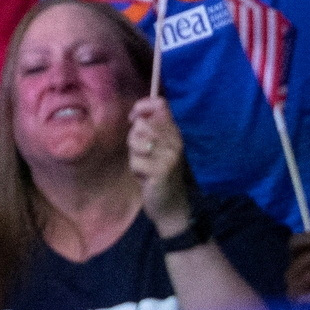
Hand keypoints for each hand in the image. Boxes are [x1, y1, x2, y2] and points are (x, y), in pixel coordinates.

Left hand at [125, 95, 193, 232]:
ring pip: (135, 141)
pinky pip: (135, 161)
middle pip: (141, 123)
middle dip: (133, 138)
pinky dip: (136, 170)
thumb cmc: (159, 173)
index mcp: (175, 133)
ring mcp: (169, 156)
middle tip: (143, 154)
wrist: (171, 206)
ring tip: (145, 166)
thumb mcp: (156, 147)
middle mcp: (175, 141)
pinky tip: (146, 178)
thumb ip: (149, 129)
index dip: (142, 107)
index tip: (134, 118)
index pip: (160, 104)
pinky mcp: (161, 171)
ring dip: (134, 156)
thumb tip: (135, 115)